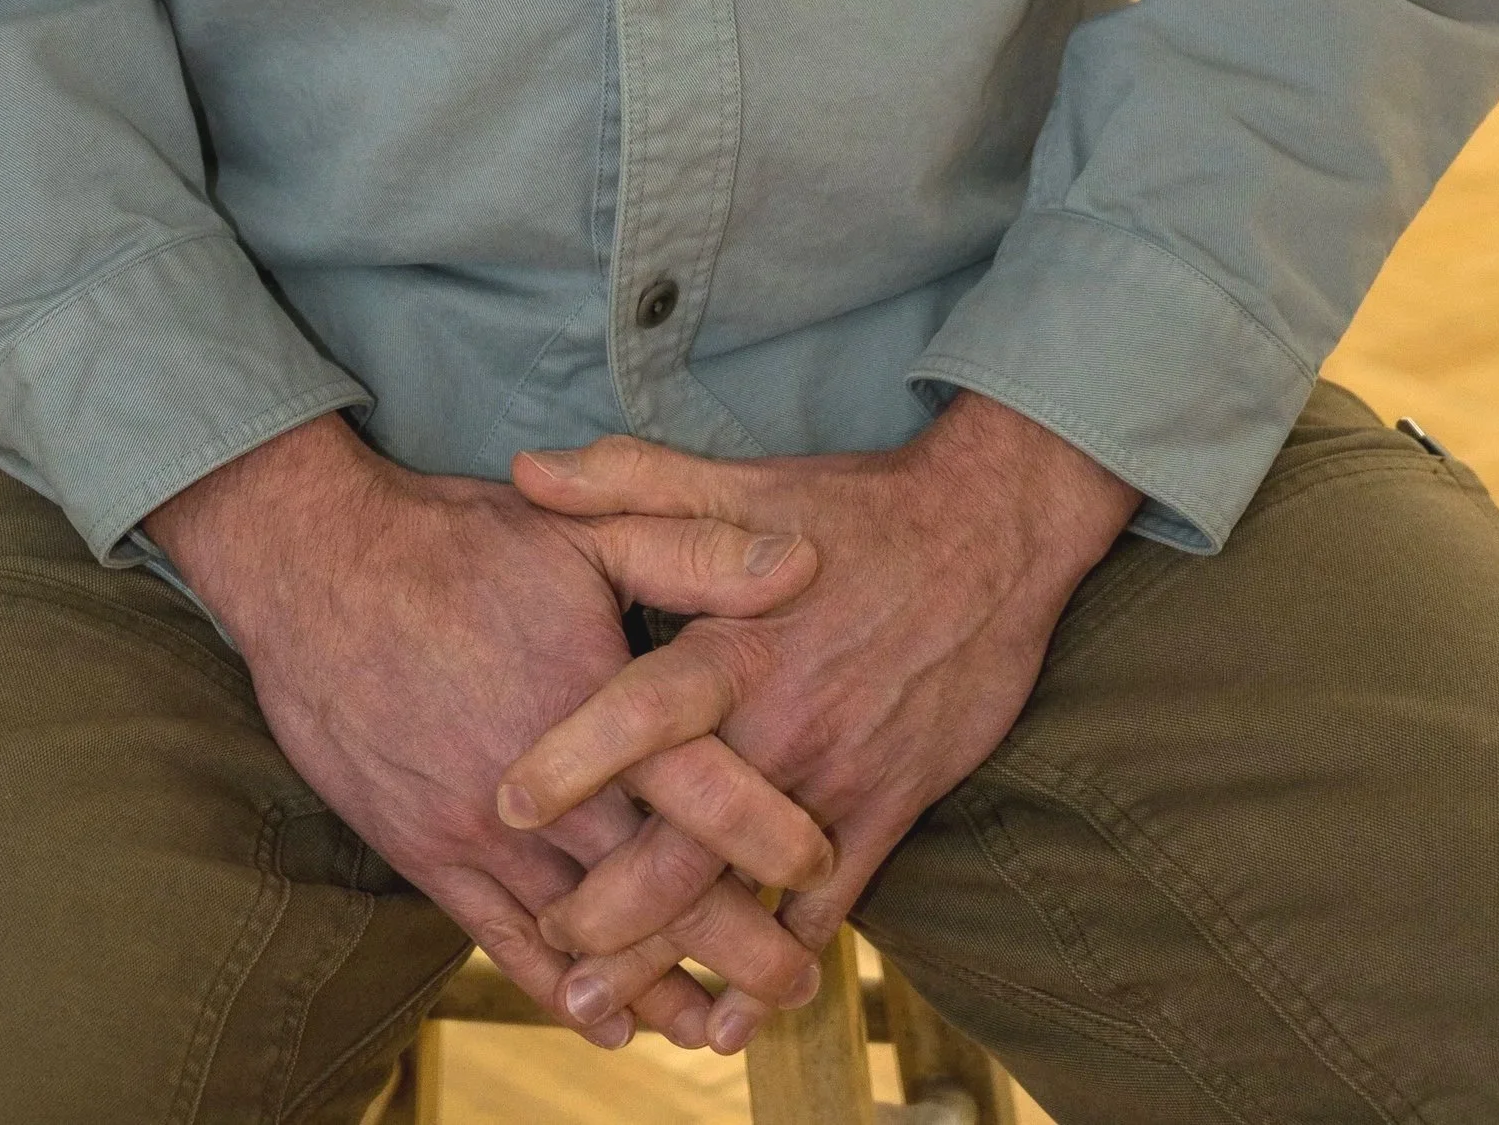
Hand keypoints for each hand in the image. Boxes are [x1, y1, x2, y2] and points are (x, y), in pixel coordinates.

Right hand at [146, 411, 829, 1047]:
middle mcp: (543, 781)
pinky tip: (607, 1020)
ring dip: (658, 985)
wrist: (317, 568)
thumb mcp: (585, 528)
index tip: (825, 870)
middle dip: (736, 942)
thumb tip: (802, 560)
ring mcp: (480, 828)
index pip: (699, 784)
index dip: (766, 833)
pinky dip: (562, 986)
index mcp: (593, 699)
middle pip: (656, 881)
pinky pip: (505, 942)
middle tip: (800, 982)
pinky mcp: (429, 853)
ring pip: (588, 930)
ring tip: (723, 1026)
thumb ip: (694, 551)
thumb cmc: (459, 541)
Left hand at [499, 393, 1138, 1044]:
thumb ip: (631, 480)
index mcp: (738, 643)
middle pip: (684, 838)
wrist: (992, 533)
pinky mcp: (888, 806)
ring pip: (742, 889)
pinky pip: (829, 907)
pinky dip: (775, 968)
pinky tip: (729, 1026)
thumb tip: (527, 472)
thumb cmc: (855, 509)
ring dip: (671, 955)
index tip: (507, 806)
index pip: (645, 711)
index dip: (575, 758)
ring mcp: (837, 774)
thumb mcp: (744, 481)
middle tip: (545, 948)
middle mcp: (783, 721)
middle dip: (608, 909)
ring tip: (601, 1009)